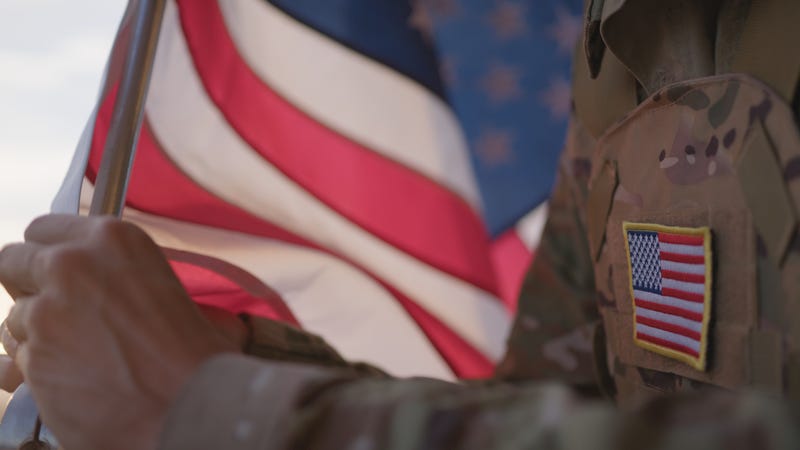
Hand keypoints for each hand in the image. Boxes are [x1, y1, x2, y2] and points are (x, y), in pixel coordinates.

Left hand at [0, 215, 239, 449]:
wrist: (187, 408)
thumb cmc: (196, 354)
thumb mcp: (173, 289)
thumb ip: (134, 276)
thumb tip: (130, 286)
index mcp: (112, 239)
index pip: (44, 228)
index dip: (49, 252)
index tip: (57, 269)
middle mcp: (70, 266)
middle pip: (12, 262)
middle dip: (30, 286)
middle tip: (58, 309)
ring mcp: (45, 314)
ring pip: (11, 317)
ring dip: (34, 333)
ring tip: (74, 353)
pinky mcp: (31, 360)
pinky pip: (13, 361)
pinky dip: (34, 370)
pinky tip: (67, 378)